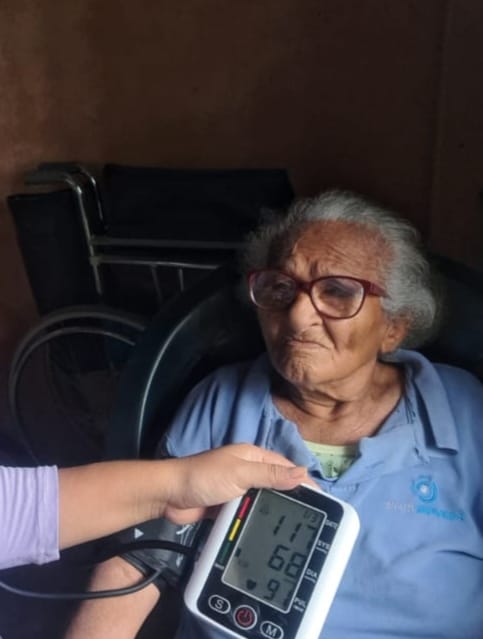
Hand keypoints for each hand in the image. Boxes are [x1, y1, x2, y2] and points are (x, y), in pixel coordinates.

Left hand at [162, 443, 309, 523]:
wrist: (169, 496)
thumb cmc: (204, 477)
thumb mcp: (240, 473)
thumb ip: (270, 474)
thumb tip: (303, 473)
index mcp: (253, 457)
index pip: (285, 467)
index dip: (303, 480)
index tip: (322, 498)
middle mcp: (249, 472)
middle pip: (277, 485)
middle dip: (293, 498)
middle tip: (314, 518)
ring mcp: (239, 490)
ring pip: (265, 501)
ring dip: (276, 511)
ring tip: (296, 529)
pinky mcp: (229, 507)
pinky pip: (250, 513)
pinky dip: (259, 520)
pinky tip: (270, 533)